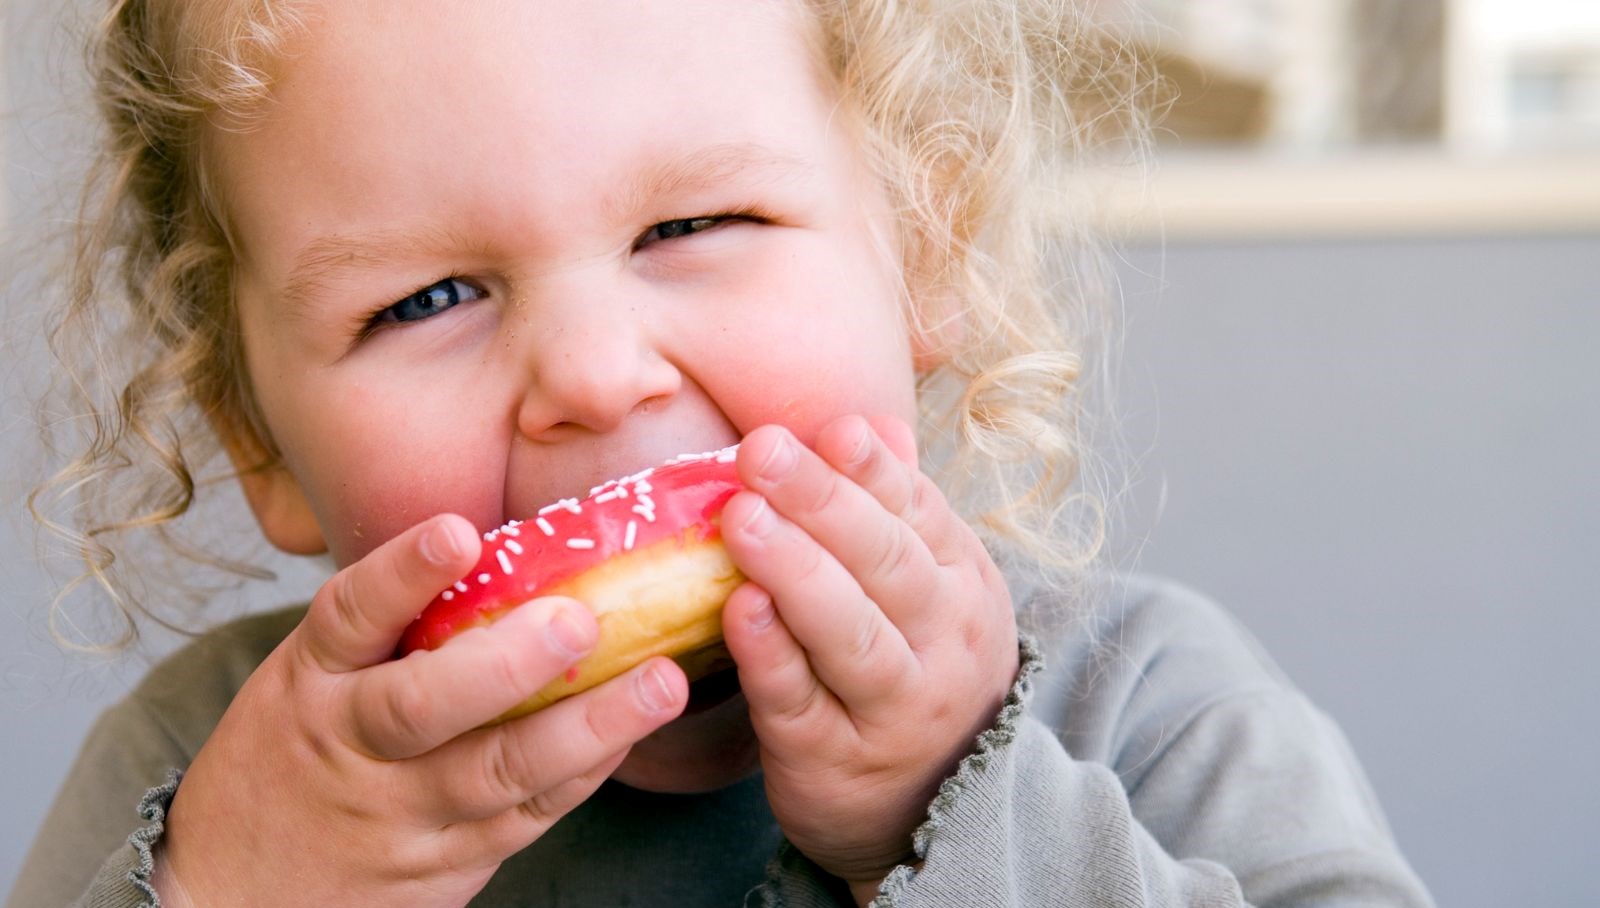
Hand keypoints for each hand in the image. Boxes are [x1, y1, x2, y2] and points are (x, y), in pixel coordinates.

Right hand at [153, 514, 687, 907]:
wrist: (234, 896)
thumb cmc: (291, 758)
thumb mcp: (307, 680)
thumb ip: (387, 629)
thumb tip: (504, 547)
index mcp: (311, 681)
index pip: (350, 615)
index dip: (403, 572)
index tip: (459, 531)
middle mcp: (352, 745)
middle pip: (423, 705)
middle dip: (507, 664)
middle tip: (580, 622)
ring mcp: (400, 814)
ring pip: (497, 772)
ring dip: (586, 727)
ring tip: (658, 683)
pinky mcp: (446, 866)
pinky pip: (525, 817)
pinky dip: (582, 774)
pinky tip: (631, 733)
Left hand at [720, 415, 1019, 893]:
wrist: (936, 806)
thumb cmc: (914, 668)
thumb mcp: (931, 587)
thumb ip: (896, 509)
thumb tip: (869, 422)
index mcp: (960, 583)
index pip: (916, 512)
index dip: (872, 469)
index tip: (830, 429)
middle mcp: (939, 642)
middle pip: (886, 563)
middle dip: (823, 502)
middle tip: (761, 451)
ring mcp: (892, 706)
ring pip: (851, 635)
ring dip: (795, 572)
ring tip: (741, 518)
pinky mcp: (833, 760)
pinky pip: (801, 705)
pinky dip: (772, 658)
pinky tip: (739, 612)